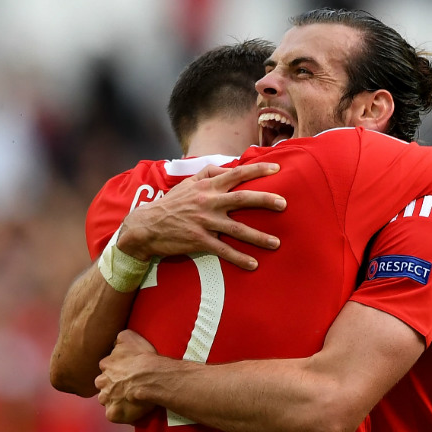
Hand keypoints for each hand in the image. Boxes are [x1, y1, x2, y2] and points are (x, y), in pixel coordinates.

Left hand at [96, 330, 158, 423]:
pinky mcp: (113, 414)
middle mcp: (101, 382)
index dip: (116, 371)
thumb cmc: (143, 358)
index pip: (106, 368)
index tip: (126, 372)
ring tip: (130, 399)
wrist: (151, 378)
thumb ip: (118, 338)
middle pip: (103, 385)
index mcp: (105, 365)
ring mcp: (106, 399)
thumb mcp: (129, 337)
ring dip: (115, 399)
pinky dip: (121, 414)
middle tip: (126, 386)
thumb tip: (115, 340)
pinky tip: (131, 410)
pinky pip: (114, 415)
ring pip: (107, 400)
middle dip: (111, 386)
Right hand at [117, 162, 285, 268]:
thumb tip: (230, 167)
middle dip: (265, 200)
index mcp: (207, 186)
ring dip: (259, 237)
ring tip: (276, 243)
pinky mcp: (200, 240)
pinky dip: (239, 258)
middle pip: (243, 199)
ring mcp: (205, 222)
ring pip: (237, 229)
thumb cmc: (171, 203)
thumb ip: (209, 172)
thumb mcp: (188, 183)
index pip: (236, 174)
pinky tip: (253, 264)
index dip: (257, 170)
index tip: (277, 169)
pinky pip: (224, 250)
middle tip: (284, 204)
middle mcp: (209, 202)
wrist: (147, 226)